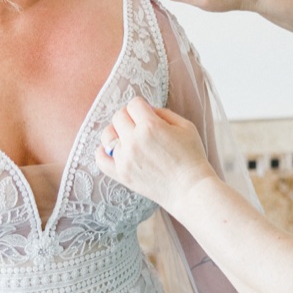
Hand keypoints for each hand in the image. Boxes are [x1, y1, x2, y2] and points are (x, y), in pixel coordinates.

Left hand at [96, 96, 216, 213]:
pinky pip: (100, 158)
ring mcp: (125, 158)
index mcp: (150, 126)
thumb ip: (163, 113)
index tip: (147, 114)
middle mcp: (134, 141)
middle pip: (118, 116)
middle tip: (139, 125)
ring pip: (107, 135)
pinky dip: (104, 151)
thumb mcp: (185, 126)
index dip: (141, 107)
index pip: (133, 104)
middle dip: (129, 116)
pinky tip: (114, 150)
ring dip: (117, 132)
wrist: (190, 189)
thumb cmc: (192, 157)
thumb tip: (147, 109)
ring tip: (128, 138)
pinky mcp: (121, 174)